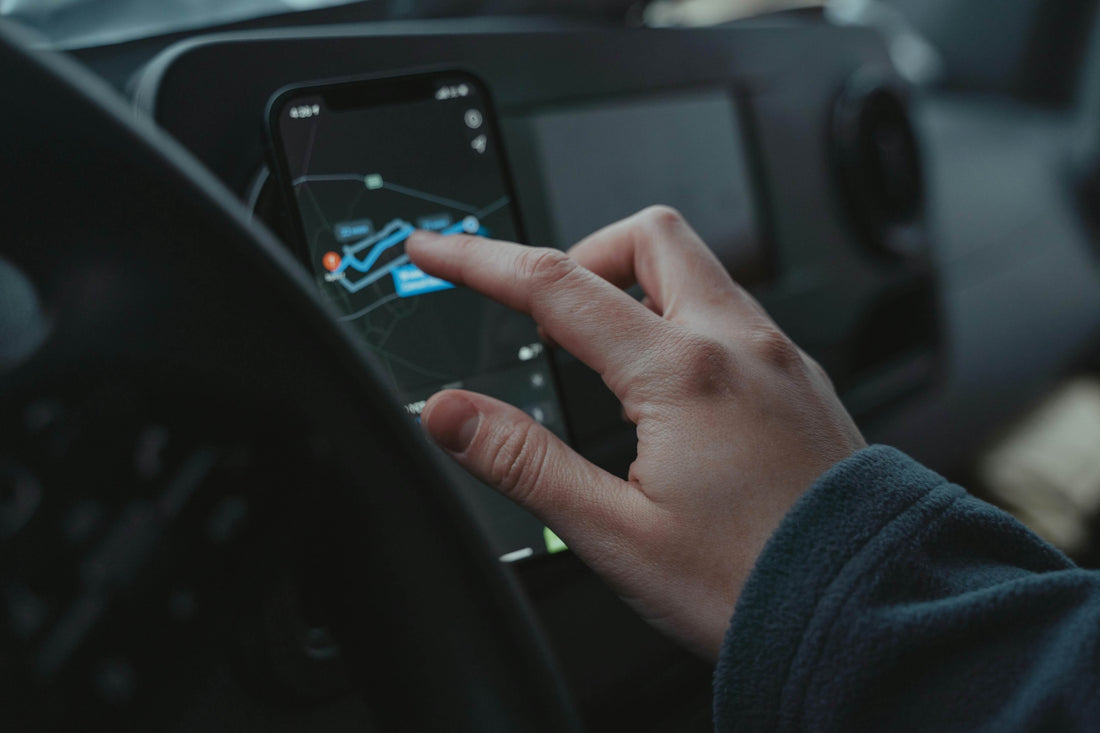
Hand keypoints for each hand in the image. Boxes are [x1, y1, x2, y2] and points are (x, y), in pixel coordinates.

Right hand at [406, 206, 864, 660]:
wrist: (865, 613)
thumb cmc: (751, 584)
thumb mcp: (614, 533)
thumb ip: (522, 462)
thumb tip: (450, 413)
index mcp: (685, 374)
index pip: (557, 286)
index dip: (480, 261)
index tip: (437, 248)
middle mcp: (741, 345)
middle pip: (648, 236)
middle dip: (582, 252)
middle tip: (546, 311)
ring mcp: (780, 357)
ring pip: (697, 269)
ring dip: (636, 285)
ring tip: (602, 356)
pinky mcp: (801, 381)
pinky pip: (732, 313)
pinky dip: (682, 320)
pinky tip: (669, 389)